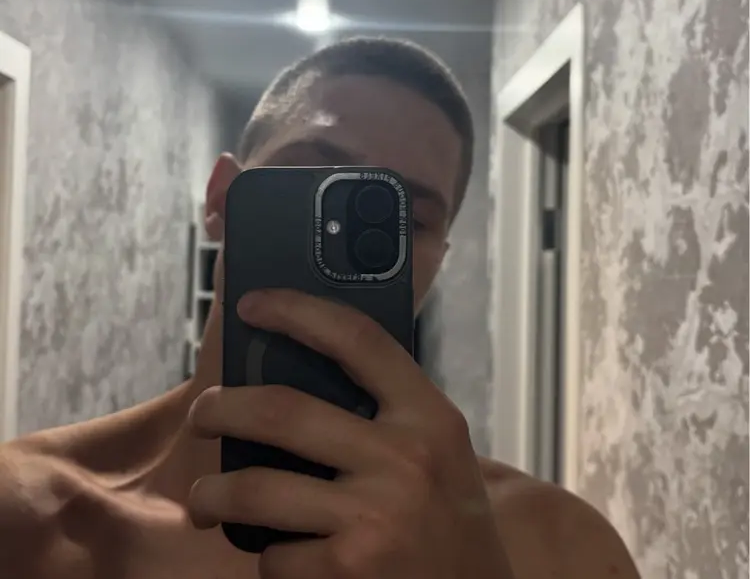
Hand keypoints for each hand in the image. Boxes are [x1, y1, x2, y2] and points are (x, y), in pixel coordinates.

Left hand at [187, 289, 511, 578]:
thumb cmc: (451, 518)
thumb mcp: (439, 447)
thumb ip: (387, 410)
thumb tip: (302, 371)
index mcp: (428, 415)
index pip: (357, 339)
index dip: (298, 310)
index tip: (255, 303)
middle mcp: (403, 459)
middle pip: (282, 410)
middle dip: (220, 409)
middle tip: (203, 413)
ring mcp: (373, 518)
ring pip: (255, 489)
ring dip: (212, 493)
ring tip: (205, 497)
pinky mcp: (348, 572)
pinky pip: (273, 556)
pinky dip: (265, 555)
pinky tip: (278, 554)